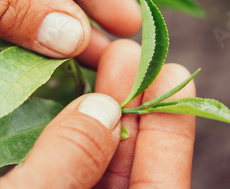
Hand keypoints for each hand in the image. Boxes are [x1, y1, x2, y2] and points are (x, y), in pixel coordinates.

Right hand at [0, 40, 194, 187]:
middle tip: (132, 54)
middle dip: (132, 108)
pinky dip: (64, 130)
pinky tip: (67, 93)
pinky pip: (58, 164)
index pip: (160, 186)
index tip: (172, 73)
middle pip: (127, 167)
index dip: (171, 130)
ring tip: (107, 59)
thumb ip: (69, 159)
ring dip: (98, 113)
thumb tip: (103, 109)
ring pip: (91, 161)